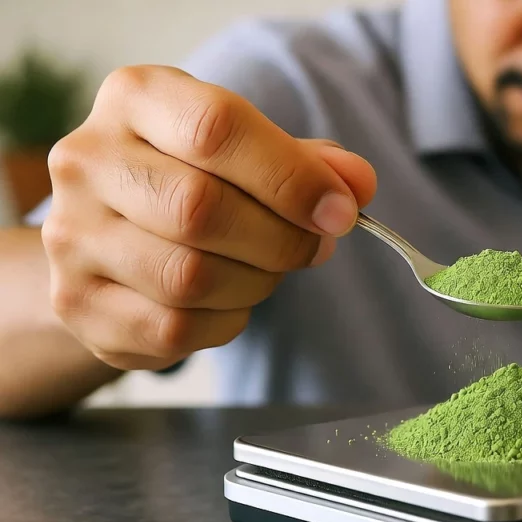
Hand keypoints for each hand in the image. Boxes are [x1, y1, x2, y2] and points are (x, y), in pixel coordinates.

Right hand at [41, 65, 376, 370]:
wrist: (113, 233)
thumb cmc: (195, 178)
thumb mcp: (250, 150)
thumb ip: (308, 163)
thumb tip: (356, 184)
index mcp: (136, 98)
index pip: (217, 128)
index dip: (291, 176)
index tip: (340, 211)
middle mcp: (88, 160)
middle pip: (201, 209)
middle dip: (281, 239)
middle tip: (313, 246)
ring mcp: (72, 236)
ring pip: (189, 277)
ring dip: (256, 283)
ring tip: (267, 269)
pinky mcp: (78, 302)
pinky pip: (174, 328)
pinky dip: (226, 321)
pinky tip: (230, 301)